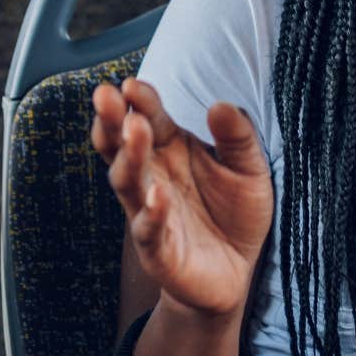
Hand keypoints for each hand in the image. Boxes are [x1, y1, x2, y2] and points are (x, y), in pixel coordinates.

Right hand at [91, 78, 274, 319]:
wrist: (237, 270)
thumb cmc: (235, 211)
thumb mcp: (249, 167)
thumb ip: (237, 136)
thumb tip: (220, 105)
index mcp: (169, 149)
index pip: (149, 117)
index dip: (140, 101)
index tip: (133, 85)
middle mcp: (152, 176)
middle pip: (123, 144)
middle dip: (113, 120)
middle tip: (106, 96)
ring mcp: (149, 212)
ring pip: (127, 181)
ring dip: (129, 156)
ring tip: (135, 131)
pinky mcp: (158, 249)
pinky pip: (148, 229)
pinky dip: (151, 213)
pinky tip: (157, 196)